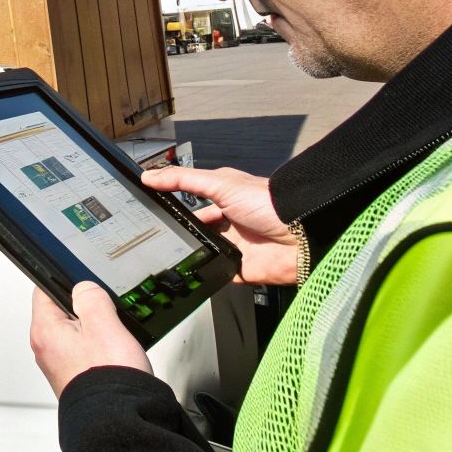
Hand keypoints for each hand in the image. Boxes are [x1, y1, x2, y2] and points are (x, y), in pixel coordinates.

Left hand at [29, 282, 150, 397]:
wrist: (118, 420)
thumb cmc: (107, 379)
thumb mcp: (104, 324)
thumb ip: (91, 297)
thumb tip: (83, 288)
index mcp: (45, 331)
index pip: (43, 289)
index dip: (65, 281)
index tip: (82, 283)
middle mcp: (46, 348)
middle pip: (60, 311)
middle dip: (84, 308)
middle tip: (104, 314)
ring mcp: (58, 364)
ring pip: (75, 331)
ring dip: (94, 329)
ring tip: (111, 337)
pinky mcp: (73, 376)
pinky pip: (83, 350)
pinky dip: (97, 347)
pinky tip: (112, 353)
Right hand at [143, 166, 297, 284]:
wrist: (301, 236)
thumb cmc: (268, 204)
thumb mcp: (220, 184)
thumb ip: (184, 180)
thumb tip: (150, 176)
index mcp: (224, 200)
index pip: (192, 203)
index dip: (173, 206)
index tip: (150, 209)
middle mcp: (229, 223)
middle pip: (196, 230)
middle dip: (180, 233)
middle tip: (157, 235)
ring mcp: (234, 247)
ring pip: (202, 253)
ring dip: (191, 254)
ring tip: (171, 253)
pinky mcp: (239, 270)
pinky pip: (216, 275)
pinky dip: (206, 275)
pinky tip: (193, 272)